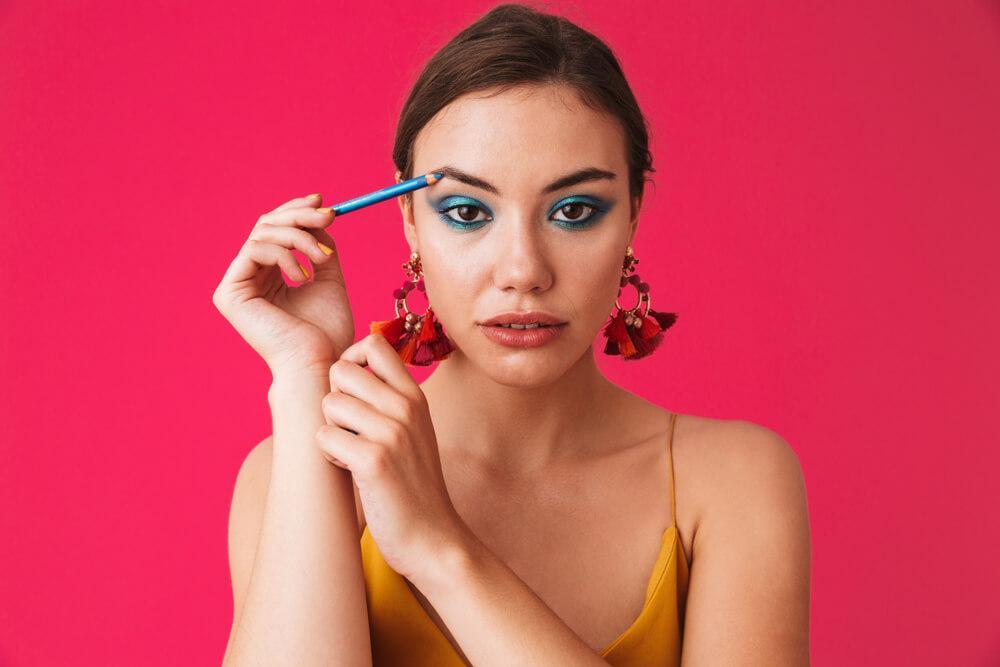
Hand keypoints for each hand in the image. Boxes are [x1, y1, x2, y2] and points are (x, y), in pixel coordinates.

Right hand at [212, 194, 354, 376]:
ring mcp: (236, 285)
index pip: (275, 229)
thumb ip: (319, 246)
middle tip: (329, 216)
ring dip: (299, 238)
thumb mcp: (328, 277)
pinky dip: (284, 254)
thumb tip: (319, 214)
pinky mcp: (229, 293)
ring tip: (323, 259)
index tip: (323, 202)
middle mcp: (249, 277)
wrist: (320, 361)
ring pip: (262, 233)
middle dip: (300, 216)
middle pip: (265, 225)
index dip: (296, 210)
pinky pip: (254, 250)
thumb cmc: (326, 331)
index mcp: (268, 275)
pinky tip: (302, 275)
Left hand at [315, 333, 469, 583]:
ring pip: (329, 404)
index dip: (350, 359)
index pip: (374, 343)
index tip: (351, 389)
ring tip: (352, 453)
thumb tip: (346, 368)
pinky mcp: (373, 461)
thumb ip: (389, 397)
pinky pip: (324, 437)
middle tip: (349, 429)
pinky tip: (351, 471)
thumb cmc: (413, 485)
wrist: (433, 538)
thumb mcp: (413, 430)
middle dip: (334, 397)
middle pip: (341, 370)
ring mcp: (391, 433)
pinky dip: (329, 455)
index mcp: (414, 396)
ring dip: (331, 430)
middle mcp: (405, 407)